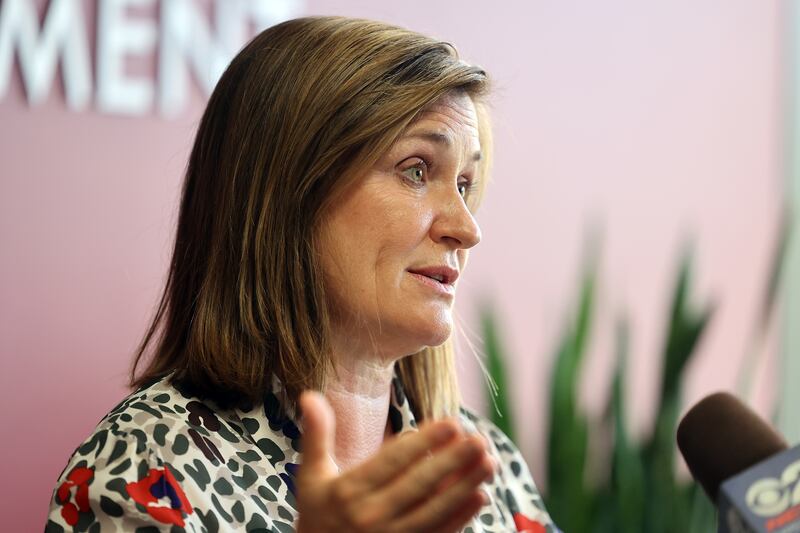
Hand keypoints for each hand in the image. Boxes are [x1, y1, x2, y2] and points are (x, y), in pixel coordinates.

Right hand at [295, 391, 494, 532]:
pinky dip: (461, 518)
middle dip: (451, 461)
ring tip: (489, 462)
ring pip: (434, 510)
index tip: (451, 423)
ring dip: (464, 486)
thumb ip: (316, 435)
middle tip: (478, 438)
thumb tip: (310, 394)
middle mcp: (370, 517)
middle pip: (418, 485)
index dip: (423, 441)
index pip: (392, 462)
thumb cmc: (317, 515)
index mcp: (349, 492)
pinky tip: (480, 496)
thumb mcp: (311, 476)